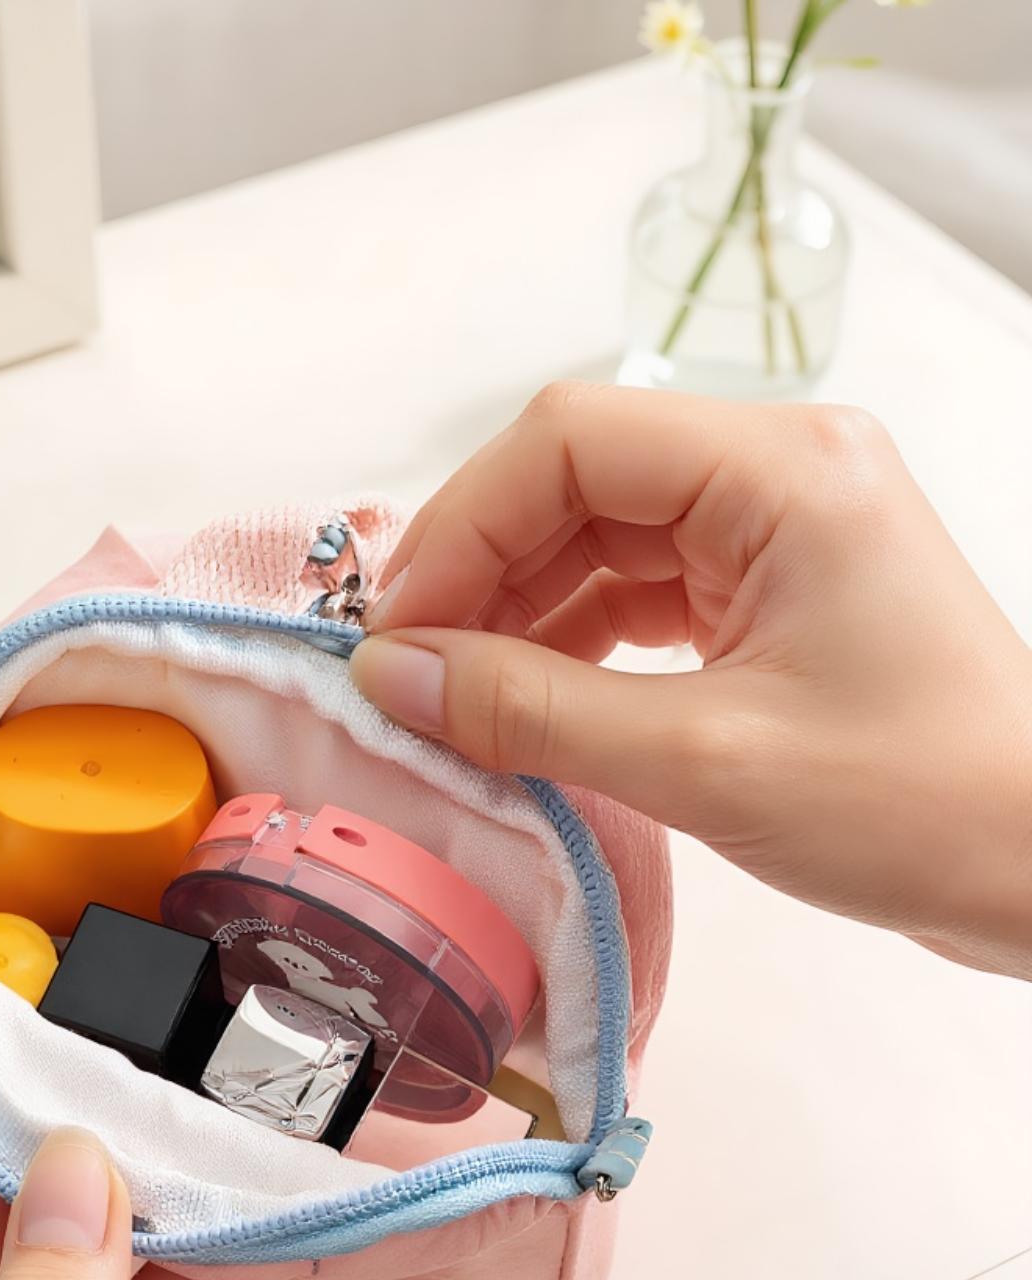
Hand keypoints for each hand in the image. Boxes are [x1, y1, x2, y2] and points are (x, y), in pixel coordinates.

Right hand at [351, 383, 1031, 978]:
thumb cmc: (922, 807)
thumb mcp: (704, 762)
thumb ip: (532, 710)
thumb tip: (391, 677)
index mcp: (781, 469)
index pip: (568, 440)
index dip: (461, 527)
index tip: (396, 632)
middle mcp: (774, 472)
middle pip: (571, 482)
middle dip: (477, 573)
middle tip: (406, 675)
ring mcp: (768, 531)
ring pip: (590, 539)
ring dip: (511, 614)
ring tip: (450, 701)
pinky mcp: (762, 592)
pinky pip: (628, 594)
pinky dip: (562, 646)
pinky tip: (519, 705)